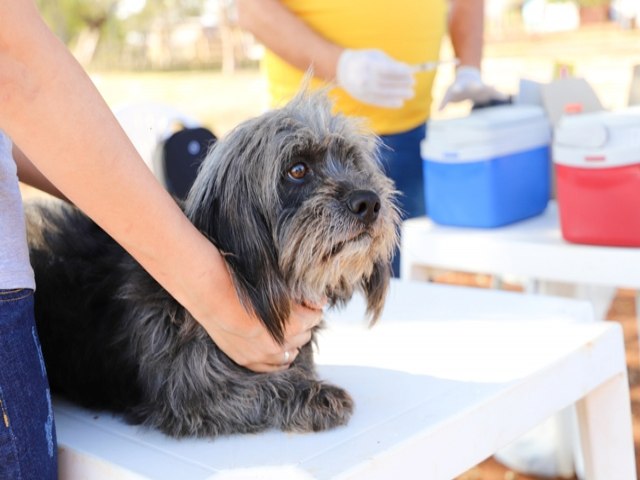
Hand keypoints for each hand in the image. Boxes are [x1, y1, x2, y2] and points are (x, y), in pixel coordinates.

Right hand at [204, 290, 324, 372]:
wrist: (213, 296)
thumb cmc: (246, 287)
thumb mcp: (279, 287)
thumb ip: (305, 297)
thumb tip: (323, 302)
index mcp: (295, 324)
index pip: (315, 317)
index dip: (311, 308)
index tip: (307, 303)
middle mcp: (283, 343)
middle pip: (304, 335)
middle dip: (303, 325)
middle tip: (296, 314)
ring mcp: (264, 356)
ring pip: (290, 353)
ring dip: (292, 342)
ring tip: (286, 331)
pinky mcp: (248, 361)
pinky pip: (273, 367)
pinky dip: (279, 360)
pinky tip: (280, 352)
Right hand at [336, 49, 414, 107]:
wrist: (345, 71)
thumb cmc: (366, 60)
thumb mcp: (376, 56)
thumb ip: (391, 63)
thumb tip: (408, 70)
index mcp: (367, 65)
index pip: (386, 70)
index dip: (400, 72)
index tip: (411, 72)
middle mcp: (364, 78)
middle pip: (386, 83)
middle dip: (402, 83)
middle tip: (413, 83)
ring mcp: (363, 90)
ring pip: (384, 94)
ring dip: (399, 94)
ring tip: (410, 94)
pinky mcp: (363, 98)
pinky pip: (378, 102)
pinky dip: (390, 103)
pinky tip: (400, 103)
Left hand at [439, 66, 507, 109]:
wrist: (468, 77)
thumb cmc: (456, 89)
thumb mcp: (448, 94)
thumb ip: (442, 102)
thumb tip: (438, 110)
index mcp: (459, 86)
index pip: (457, 88)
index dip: (456, 89)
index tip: (455, 90)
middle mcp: (470, 85)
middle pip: (472, 86)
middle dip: (474, 86)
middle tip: (477, 87)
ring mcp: (480, 86)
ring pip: (485, 87)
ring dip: (489, 88)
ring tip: (494, 88)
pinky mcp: (487, 90)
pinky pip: (494, 92)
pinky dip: (499, 94)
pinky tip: (505, 97)